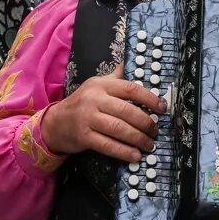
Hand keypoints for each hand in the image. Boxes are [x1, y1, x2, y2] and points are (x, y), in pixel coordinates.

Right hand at [41, 64, 165, 163]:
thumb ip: (115, 77)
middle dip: (145, 123)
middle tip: (155, 131)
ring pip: (119, 129)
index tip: (162, 108)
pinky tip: (135, 156)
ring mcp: (88, 118)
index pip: (130, 89)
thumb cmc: (82, 103)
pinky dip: (124, 151)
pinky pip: (108, 145)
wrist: (55, 122)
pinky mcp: (84, 137)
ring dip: (138, 139)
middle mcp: (94, 99)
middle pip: (126, 111)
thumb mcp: (96, 85)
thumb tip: (133, 63)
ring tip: (149, 145)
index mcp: (101, 85)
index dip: (149, 98)